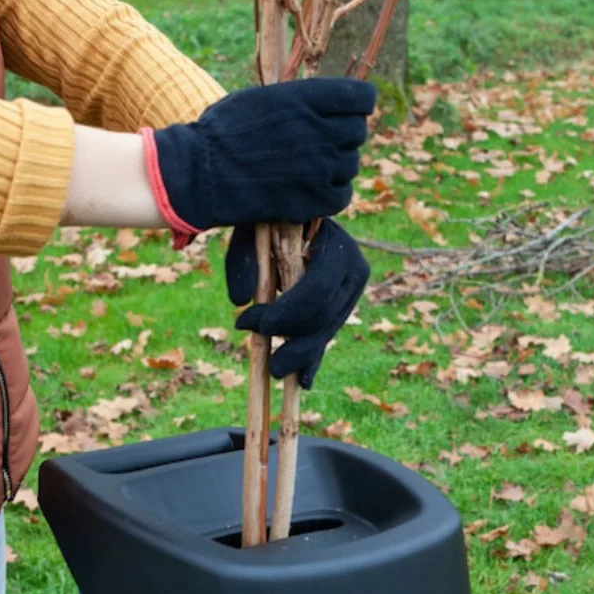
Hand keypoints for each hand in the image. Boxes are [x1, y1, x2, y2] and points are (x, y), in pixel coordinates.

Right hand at [150, 79, 376, 233]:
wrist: (198, 174)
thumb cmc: (222, 131)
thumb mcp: (260, 98)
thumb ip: (299, 99)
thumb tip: (330, 101)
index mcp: (304, 100)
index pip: (362, 97)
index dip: (359, 104)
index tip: (350, 110)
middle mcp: (317, 131)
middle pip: (358, 132)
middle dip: (345, 135)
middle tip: (323, 142)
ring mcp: (317, 169)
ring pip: (351, 165)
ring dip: (337, 166)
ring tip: (312, 167)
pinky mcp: (310, 200)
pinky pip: (342, 196)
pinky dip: (332, 193)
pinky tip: (314, 189)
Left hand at [224, 220, 369, 388]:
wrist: (290, 213)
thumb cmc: (269, 217)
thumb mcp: (251, 230)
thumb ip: (243, 261)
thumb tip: (240, 301)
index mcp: (335, 243)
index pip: (316, 291)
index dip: (285, 314)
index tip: (248, 324)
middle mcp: (354, 267)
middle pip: (325, 316)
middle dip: (294, 342)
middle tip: (268, 363)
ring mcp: (352, 288)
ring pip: (328, 329)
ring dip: (302, 354)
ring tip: (277, 371)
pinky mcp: (344, 302)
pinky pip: (328, 332)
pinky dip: (314, 355)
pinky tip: (304, 380)